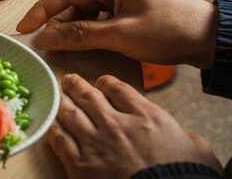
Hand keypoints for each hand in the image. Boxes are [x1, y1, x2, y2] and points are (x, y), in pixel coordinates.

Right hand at [17, 0, 217, 68]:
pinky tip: (82, 41)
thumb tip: (45, 38)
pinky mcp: (132, 1)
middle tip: (44, 43)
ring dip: (75, 26)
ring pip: (88, 7)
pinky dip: (90, 27)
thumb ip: (79, 35)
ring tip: (60, 45)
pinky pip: (102, 12)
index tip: (24, 28)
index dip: (43, 11)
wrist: (211, 38)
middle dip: (59, 21)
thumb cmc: (169, 31)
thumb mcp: (121, 35)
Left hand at [48, 74, 221, 178]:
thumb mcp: (197, 150)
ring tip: (57, 95)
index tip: (101, 82)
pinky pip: (60, 140)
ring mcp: (95, 143)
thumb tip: (182, 136)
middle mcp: (116, 124)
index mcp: (145, 116)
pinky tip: (52, 124)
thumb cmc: (185, 176)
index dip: (106, 83)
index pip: (118, 88)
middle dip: (76, 85)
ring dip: (61, 101)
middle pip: (88, 96)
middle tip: (69, 80)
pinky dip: (54, 128)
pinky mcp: (80, 165)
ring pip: (70, 113)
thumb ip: (183, 135)